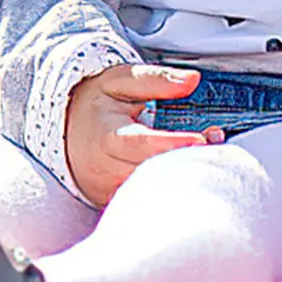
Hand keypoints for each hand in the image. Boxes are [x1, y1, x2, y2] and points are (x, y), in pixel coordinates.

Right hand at [65, 63, 224, 205]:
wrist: (65, 129)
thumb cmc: (97, 102)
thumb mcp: (121, 80)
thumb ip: (157, 80)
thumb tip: (192, 80)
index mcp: (107, 136)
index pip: (142, 144)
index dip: (173, 144)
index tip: (201, 139)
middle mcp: (106, 169)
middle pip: (152, 170)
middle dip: (186, 157)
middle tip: (215, 139)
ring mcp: (109, 190)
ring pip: (152, 189)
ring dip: (181, 173)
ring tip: (207, 151)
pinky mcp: (114, 202)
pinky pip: (145, 198)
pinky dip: (168, 185)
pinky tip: (186, 169)